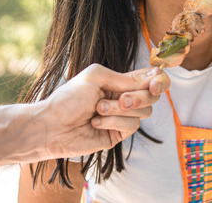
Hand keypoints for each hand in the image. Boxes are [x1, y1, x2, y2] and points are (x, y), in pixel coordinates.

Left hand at [37, 64, 167, 159]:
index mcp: (118, 81)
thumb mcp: (96, 77)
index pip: (149, 78)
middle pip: (151, 97)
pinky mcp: (117, 134)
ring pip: (143, 113)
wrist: (52, 125)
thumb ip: (125, 78)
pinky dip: (114, 121)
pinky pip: (131, 126)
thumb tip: (153, 76)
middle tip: (121, 99)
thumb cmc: (68, 98)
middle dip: (139, 97)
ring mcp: (121, 117)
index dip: (159, 81)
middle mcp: (122, 98)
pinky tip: (95, 122)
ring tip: (97, 110)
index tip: (154, 85)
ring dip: (120, 110)